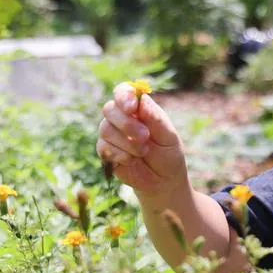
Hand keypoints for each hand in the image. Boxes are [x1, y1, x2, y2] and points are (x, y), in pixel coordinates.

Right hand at [97, 83, 188, 203]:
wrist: (163, 181)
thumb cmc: (168, 154)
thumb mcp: (168, 136)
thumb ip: (155, 118)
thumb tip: (141, 100)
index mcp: (138, 109)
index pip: (123, 92)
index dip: (124, 96)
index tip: (132, 108)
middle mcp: (121, 118)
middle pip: (110, 109)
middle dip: (126, 123)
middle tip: (145, 136)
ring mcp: (111, 134)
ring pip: (105, 129)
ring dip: (126, 142)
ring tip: (143, 152)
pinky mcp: (106, 152)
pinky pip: (103, 148)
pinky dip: (119, 154)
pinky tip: (132, 160)